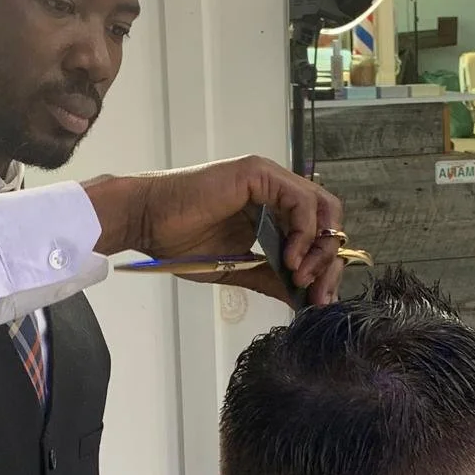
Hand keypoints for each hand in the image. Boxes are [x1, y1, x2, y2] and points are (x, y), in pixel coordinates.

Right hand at [85, 158, 346, 306]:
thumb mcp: (238, 269)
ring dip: (318, 248)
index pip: (318, 233)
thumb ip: (272, 278)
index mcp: (272, 210)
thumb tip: (305, 300)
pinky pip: (300, 200)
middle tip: (314, 291)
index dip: (325, 266)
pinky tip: (290, 258)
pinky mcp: (258, 174)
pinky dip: (303, 231)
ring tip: (300, 276)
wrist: (146, 223)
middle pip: (328, 220)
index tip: (316, 299)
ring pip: (322, 208)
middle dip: (328, 260)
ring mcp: (269, 179)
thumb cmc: (180, 243)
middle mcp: (276, 191)